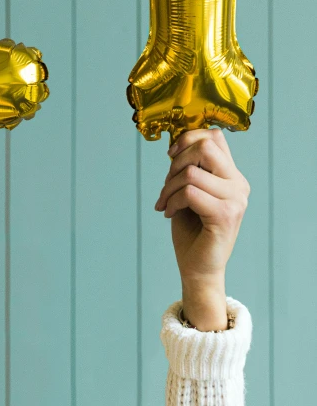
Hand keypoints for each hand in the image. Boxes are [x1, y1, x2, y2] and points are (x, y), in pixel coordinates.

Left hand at [154, 128, 249, 329]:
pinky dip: (172, 200)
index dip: (188, 138)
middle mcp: (239, 185)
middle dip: (177, 161)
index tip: (171, 155)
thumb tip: (175, 141)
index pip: (215, 136)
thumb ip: (190, 166)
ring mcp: (236, 200)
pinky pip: (190, 193)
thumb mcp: (189, 189)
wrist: (198, 268)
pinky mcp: (225, 215)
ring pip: (192, 172)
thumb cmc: (191, 229)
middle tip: (167, 183)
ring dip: (169, 186)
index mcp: (232, 175)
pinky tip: (168, 213)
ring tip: (165, 202)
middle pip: (205, 147)